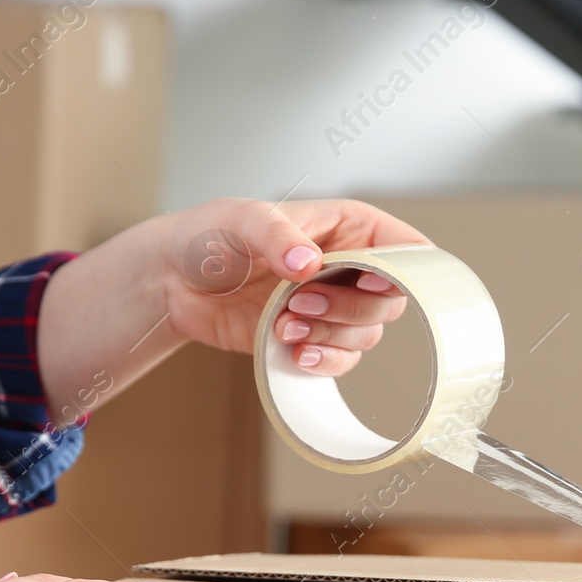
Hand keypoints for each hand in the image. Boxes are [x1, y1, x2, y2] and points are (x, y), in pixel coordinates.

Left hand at [153, 198, 423, 374]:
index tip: (368, 279)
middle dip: (349, 307)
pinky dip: (323, 362)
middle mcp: (349, 267)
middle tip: (300, 301)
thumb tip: (308, 264)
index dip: (403, 269)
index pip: (407, 248)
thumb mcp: (240, 219)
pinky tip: (293, 353)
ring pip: (366, 334)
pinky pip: (341, 360)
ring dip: (329, 335)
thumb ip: (277, 237)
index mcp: (348, 227)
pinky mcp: (312, 338)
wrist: (174, 281)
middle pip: (390, 300)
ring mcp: (332, 305)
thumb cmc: (209, 235)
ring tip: (283, 324)